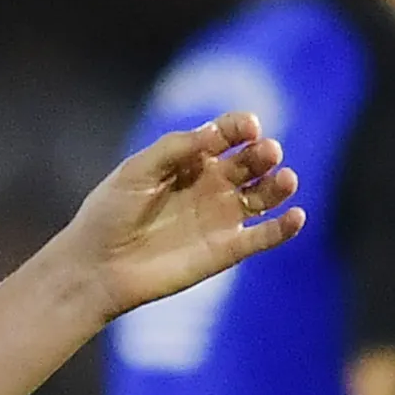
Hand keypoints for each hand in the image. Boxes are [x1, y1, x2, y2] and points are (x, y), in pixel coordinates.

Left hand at [63, 111, 302, 323]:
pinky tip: (297, 217)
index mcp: (190, 159)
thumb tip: (214, 133)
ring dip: (279, 186)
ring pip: (263, 196)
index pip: (227, 134)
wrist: (98, 267)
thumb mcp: (137, 170)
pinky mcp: (226, 251)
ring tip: (287, 180)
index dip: (240, 126)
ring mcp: (221, 218)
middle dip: (263, 154)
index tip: (248, 127)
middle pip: (250, 162)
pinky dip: (283, 229)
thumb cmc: (110, 213)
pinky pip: (262, 237)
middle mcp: (211, 185)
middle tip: (267, 153)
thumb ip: (174, 148)